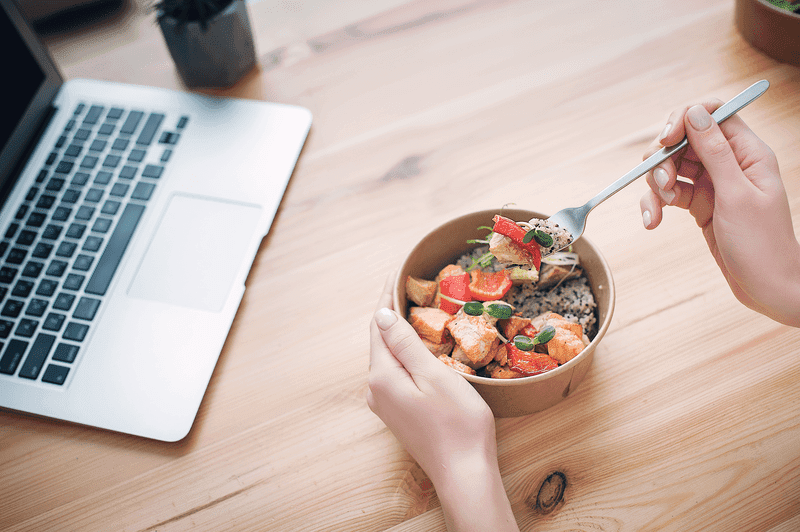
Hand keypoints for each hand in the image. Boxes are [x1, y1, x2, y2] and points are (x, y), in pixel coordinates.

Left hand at [368, 275, 518, 531]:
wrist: (464, 472)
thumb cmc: (458, 423)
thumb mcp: (435, 376)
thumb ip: (406, 345)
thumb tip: (382, 314)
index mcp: (382, 376)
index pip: (378, 325)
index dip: (387, 296)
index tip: (397, 271)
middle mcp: (375, 390)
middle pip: (380, 340)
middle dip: (391, 311)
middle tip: (408, 282)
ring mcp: (384, 404)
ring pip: (387, 357)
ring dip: (399, 332)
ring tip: (415, 305)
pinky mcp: (396, 413)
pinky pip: (394, 372)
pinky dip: (404, 352)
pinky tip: (418, 345)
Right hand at [640, 101, 799, 325]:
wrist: (766, 287)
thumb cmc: (762, 244)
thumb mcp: (736, 195)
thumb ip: (715, 152)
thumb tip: (695, 113)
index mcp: (748, 153)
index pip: (712, 115)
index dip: (684, 120)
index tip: (666, 140)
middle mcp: (729, 164)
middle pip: (684, 141)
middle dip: (664, 160)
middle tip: (662, 184)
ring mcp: (713, 184)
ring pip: (671, 167)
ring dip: (656, 186)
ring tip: (657, 211)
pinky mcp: (699, 204)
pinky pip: (669, 194)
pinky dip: (655, 205)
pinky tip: (651, 222)